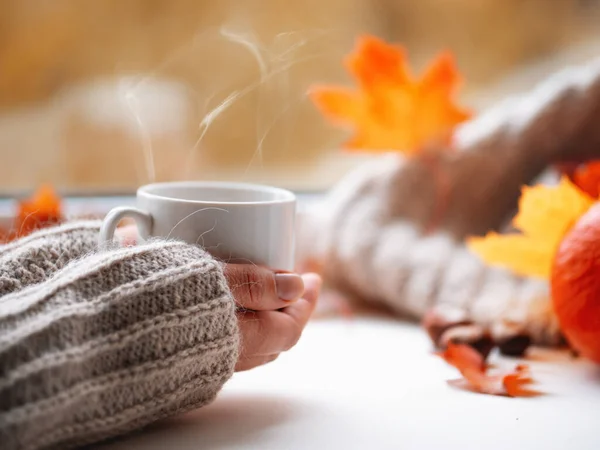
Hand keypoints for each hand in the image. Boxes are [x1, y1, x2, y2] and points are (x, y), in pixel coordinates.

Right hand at [115, 225, 321, 370]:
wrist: (92, 331)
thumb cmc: (152, 297)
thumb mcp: (210, 278)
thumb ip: (254, 282)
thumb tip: (296, 285)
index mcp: (238, 338)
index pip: (289, 327)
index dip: (306, 303)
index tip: (312, 277)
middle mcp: (224, 357)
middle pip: (272, 338)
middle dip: (286, 309)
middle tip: (290, 282)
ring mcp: (202, 362)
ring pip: (248, 342)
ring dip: (261, 316)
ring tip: (262, 290)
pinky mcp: (182, 359)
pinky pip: (223, 344)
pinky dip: (236, 323)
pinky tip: (225, 305)